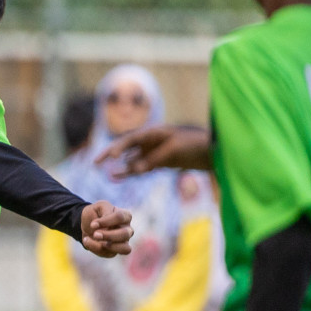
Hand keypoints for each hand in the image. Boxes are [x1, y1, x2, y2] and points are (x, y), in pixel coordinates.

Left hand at [80, 201, 132, 257]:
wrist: (86, 224)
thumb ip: (105, 211)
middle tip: (95, 234)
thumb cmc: (96, 214)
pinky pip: (109, 254)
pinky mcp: (114, 251)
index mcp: (126, 216)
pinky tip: (87, 241)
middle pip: (125, 234)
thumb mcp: (99, 206)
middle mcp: (127, 230)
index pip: (120, 217)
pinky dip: (96, 249)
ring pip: (125, 249)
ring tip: (94, 239)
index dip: (106, 221)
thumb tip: (106, 227)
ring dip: (109, 246)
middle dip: (108, 235)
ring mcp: (123, 242)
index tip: (93, 224)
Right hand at [97, 124, 212, 177]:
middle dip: (111, 154)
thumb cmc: (196, 145)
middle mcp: (151, 142)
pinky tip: (120, 176)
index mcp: (154, 133)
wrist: (215, 152)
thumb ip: (152, 160)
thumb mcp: (173, 151)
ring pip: (132, 160)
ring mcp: (155, 152)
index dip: (118, 148)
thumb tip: (132, 170)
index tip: (109, 158)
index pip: (131, 139)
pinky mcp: (160, 163)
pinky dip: (131, 173)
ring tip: (108, 174)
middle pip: (126, 147)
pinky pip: (141, 168)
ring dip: (121, 167)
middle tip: (95, 163)